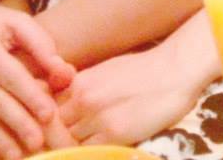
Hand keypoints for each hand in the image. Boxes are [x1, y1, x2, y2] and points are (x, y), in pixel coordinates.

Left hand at [57, 50, 200, 144]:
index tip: (55, 131)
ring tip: (80, 147)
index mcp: (80, 81)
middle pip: (54, 128)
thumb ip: (85, 88)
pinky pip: (86, 153)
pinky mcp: (113, 134)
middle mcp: (83, 98)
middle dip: (56, 138)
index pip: (49, 109)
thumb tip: (69, 106)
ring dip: (71, 148)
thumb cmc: (145, 70)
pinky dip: (87, 154)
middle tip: (63, 144)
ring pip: (67, 143)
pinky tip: (96, 151)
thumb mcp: (107, 71)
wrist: (174, 71)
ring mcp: (97, 117)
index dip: (50, 123)